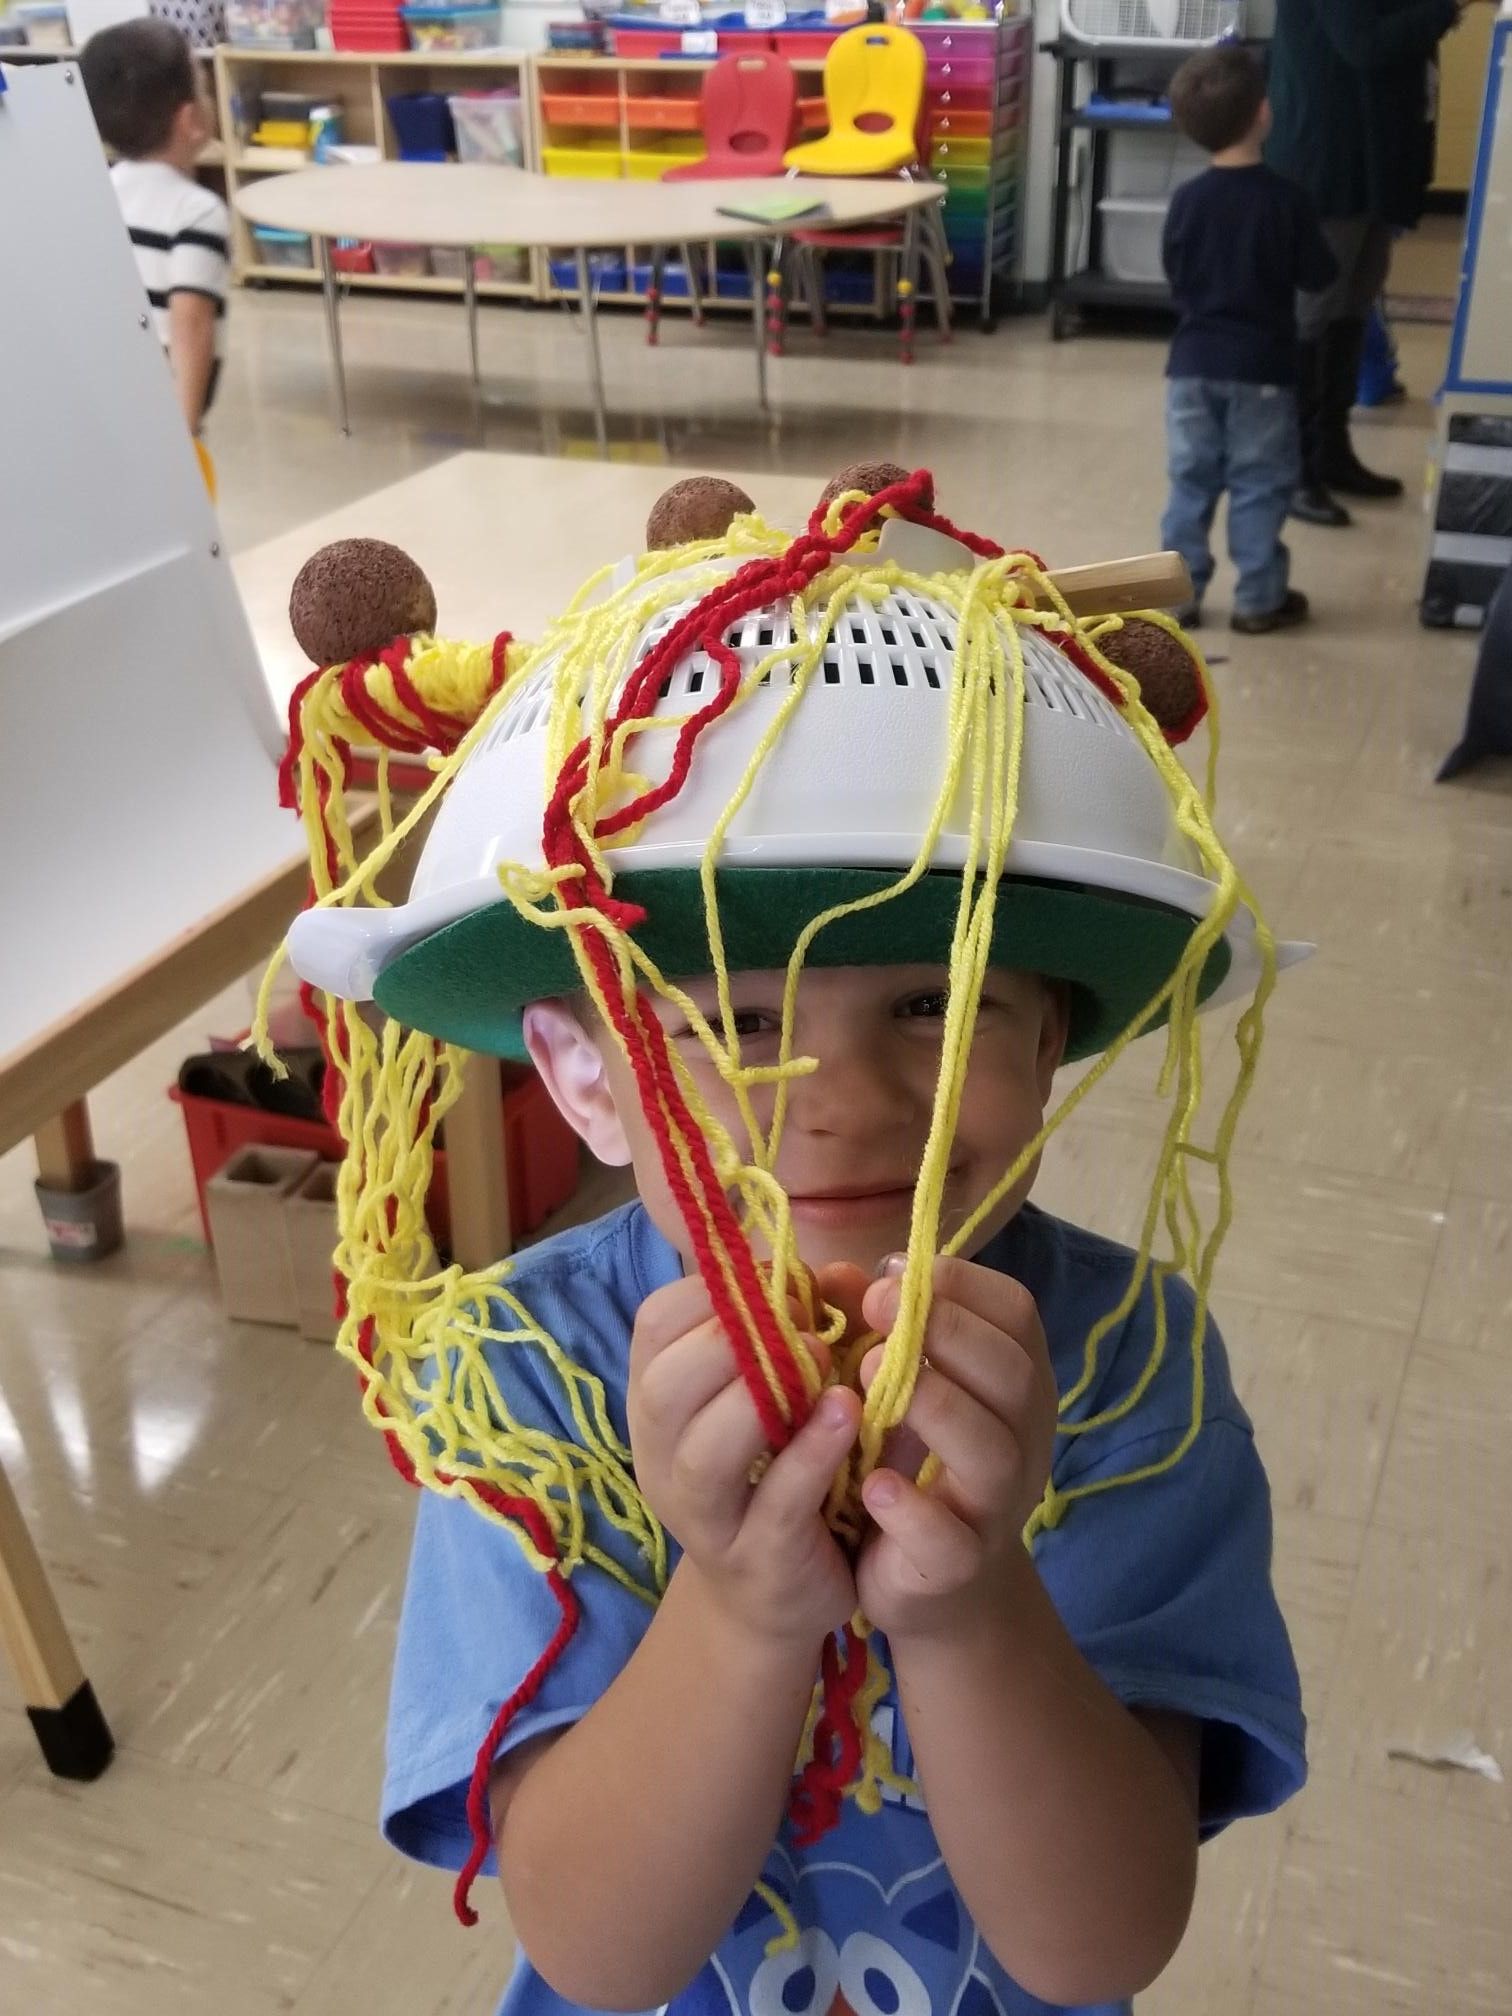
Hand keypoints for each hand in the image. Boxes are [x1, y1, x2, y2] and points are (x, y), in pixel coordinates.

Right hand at [628, 1273, 861, 1648]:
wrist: (777, 1599)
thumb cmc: (777, 1471)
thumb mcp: (782, 1394)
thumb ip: (805, 1331)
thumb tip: (842, 1273)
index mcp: (660, 1402)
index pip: (654, 1324)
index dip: (715, 1289)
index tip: (779, 1278)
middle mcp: (663, 1458)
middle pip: (663, 1388)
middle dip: (728, 1341)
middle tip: (799, 1323)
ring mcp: (705, 1517)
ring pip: (702, 1453)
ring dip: (762, 1396)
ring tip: (824, 1360)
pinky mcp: (757, 1559)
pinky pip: (774, 1503)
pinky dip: (811, 1454)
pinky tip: (848, 1415)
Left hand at [854, 1257, 1056, 1642]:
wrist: (932, 1586)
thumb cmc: (911, 1461)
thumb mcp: (895, 1386)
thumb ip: (870, 1330)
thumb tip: (831, 1275)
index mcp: (1013, 1381)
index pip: (1016, 1314)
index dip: (961, 1285)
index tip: (891, 1276)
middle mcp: (1021, 1438)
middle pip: (1012, 1374)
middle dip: (946, 1331)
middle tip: (876, 1313)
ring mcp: (997, 1506)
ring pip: (992, 1452)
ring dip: (934, 1405)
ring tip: (867, 1377)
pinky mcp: (959, 1566)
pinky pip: (950, 1539)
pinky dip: (911, 1509)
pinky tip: (871, 1484)